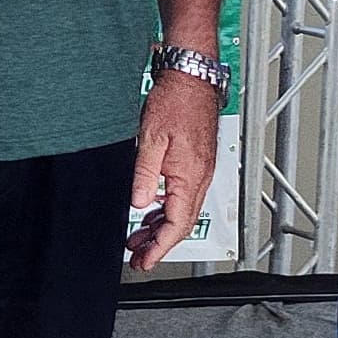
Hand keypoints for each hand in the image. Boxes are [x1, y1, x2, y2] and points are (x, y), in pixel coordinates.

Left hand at [127, 70, 220, 270]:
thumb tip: (139, 203)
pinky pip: (183, 194)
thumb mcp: (151, 139)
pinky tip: (150, 210)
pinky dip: (167, 208)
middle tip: (138, 257)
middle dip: (159, 243)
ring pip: (183, 210)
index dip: (160, 247)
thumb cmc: (175, 100)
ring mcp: (200, 170)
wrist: (192, 77)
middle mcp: (200, 177)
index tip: (145, 261)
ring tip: (138, 238)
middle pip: (182, 222)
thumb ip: (144, 174)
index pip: (177, 224)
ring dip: (161, 226)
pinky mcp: (196, 162)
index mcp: (190, 176)